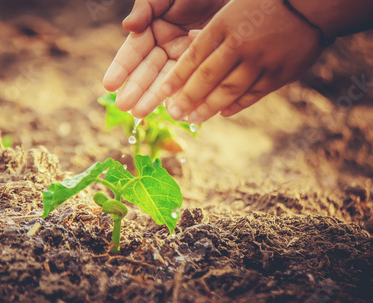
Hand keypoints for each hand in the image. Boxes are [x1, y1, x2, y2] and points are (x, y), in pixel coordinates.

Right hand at [103, 0, 226, 117]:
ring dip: (152, 98)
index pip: (133, 52)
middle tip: (124, 106)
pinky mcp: (201, 67)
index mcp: (151, 29)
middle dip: (135, 89)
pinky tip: (171, 109)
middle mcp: (164, 46)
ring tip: (139, 114)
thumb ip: (146, 7)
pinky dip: (181, 97)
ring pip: (166, 82)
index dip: (121, 68)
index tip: (109, 84)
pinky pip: (190, 83)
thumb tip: (128, 27)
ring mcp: (182, 58)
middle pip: (147, 71)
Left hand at [160, 0, 323, 122]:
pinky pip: (252, 95)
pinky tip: (222, 113)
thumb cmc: (265, 5)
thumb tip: (188, 41)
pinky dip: (236, 106)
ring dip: (208, 107)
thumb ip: (212, 30)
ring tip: (193, 119)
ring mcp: (261, 61)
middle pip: (207, 77)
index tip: (162, 93)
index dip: (176, 78)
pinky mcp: (279, 74)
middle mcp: (241, 44)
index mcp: (225, 25)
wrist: (313, 5)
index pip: (193, 56)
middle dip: (187, 98)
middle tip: (174, 113)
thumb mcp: (233, 8)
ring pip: (228, 90)